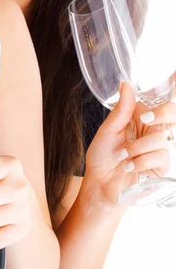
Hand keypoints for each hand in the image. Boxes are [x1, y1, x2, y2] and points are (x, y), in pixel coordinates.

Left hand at [83, 83, 170, 206]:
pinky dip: (141, 161)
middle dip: (163, 114)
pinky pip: (160, 156)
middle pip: (171, 116)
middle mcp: (151, 131)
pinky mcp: (161, 166)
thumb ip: (121, 110)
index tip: (146, 108)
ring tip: (123, 156)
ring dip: (137, 148)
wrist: (100, 183)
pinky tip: (130, 167)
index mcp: (138, 119)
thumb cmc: (101, 156)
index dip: (161, 103)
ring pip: (160, 138)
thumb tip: (126, 85)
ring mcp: (157, 148)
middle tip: (145, 119)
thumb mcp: (107, 130)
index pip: (158, 104)